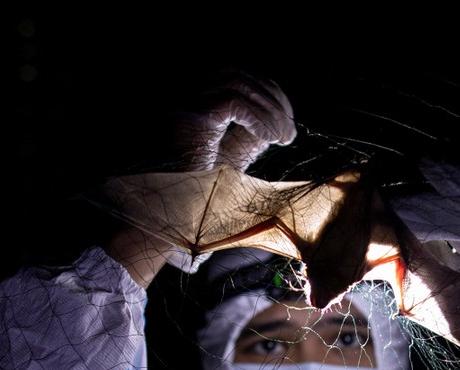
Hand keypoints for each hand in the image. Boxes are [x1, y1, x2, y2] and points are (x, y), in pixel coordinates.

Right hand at [171, 70, 296, 172]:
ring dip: (269, 110)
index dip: (268, 95)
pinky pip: (232, 102)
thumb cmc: (196, 183)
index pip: (237, 75)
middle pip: (239, 73)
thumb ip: (251, 132)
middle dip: (273, 100)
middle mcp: (183, 89)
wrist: (170, 204)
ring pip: (238, 83)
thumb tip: (280, 120)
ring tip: (282, 138)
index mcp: (192, 95)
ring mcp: (182, 98)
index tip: (285, 126)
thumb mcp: (230, 153)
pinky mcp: (187, 112)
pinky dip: (258, 118)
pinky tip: (269, 139)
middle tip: (289, 133)